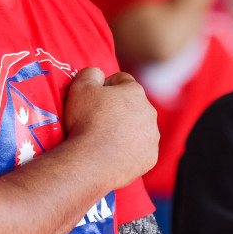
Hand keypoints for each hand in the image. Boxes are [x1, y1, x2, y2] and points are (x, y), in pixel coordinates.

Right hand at [62, 68, 158, 189]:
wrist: (90, 161)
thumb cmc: (85, 120)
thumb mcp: (81, 86)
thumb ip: (92, 72)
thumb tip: (99, 75)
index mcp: (136, 92)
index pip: (122, 80)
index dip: (105, 86)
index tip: (93, 98)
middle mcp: (150, 113)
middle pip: (132, 105)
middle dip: (118, 109)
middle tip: (97, 119)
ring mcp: (152, 137)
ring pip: (138, 127)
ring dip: (125, 129)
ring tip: (104, 138)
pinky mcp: (150, 157)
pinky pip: (140, 149)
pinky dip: (128, 149)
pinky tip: (112, 152)